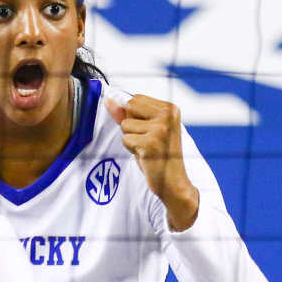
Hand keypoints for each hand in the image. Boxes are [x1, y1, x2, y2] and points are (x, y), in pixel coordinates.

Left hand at [106, 96, 199, 230]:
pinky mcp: (151, 143)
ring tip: (147, 149)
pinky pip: (125, 139)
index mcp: (170, 108)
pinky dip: (131, 149)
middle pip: (129, 107)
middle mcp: (168, 115)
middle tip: (147, 140)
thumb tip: (108, 99)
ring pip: (125, 125)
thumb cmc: (158, 155)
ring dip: (131, 139)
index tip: (150, 131)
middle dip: (131, 125)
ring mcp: (161, 128)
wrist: (174, 183)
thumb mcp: (145, 130)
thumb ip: (126, 113)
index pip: (135, 99)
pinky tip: (146, 156)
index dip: (135, 116)